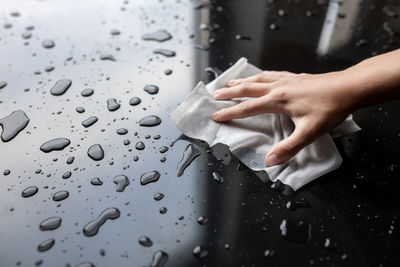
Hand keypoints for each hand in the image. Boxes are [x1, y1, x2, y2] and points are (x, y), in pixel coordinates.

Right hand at [211, 70, 353, 165]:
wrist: (348, 88)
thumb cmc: (330, 108)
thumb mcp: (309, 132)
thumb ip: (288, 147)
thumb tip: (269, 161)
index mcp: (277, 100)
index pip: (247, 108)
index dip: (230, 112)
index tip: (216, 115)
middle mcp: (278, 87)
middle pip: (248, 89)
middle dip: (229, 92)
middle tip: (215, 94)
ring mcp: (287, 80)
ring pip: (258, 78)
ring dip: (242, 81)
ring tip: (230, 82)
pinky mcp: (296, 77)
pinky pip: (272, 74)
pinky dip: (261, 75)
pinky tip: (262, 76)